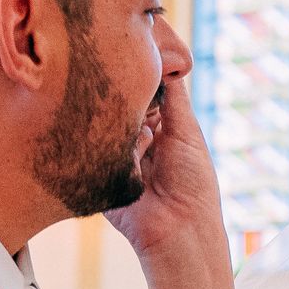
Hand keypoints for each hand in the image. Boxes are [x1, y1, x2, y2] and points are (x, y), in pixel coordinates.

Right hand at [111, 70, 227, 268]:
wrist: (178, 230)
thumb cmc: (193, 183)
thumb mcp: (187, 131)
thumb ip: (173, 96)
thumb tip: (164, 58)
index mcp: (160, 129)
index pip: (143, 94)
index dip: (139, 79)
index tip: (135, 61)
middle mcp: (135, 139)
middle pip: (121, 106)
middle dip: (126, 100)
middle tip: (135, 99)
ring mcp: (115, 156)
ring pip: (107, 123)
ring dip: (123, 126)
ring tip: (147, 145)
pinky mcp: (98, 173)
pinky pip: (96, 147)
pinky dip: (112, 146)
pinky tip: (133, 157)